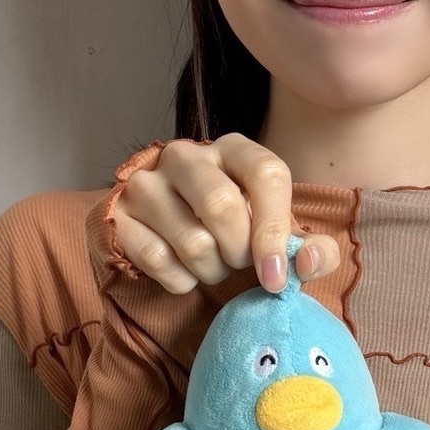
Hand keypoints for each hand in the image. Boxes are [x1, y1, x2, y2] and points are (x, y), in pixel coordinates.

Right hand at [108, 134, 341, 296]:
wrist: (171, 237)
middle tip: (239, 263)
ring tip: (213, 266)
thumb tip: (311, 262)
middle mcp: (185, 155)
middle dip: (239, 253)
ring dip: (211, 271)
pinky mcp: (118, 214)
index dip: (275, 229)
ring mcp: (146, 182)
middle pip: (222, 206)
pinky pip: (156, 259)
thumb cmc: (237, 232)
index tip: (276, 275)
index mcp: (234, 149)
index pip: (266, 174)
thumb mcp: (278, 236)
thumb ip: (312, 250)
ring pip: (191, 241)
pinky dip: (179, 280)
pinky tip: (184, 271)